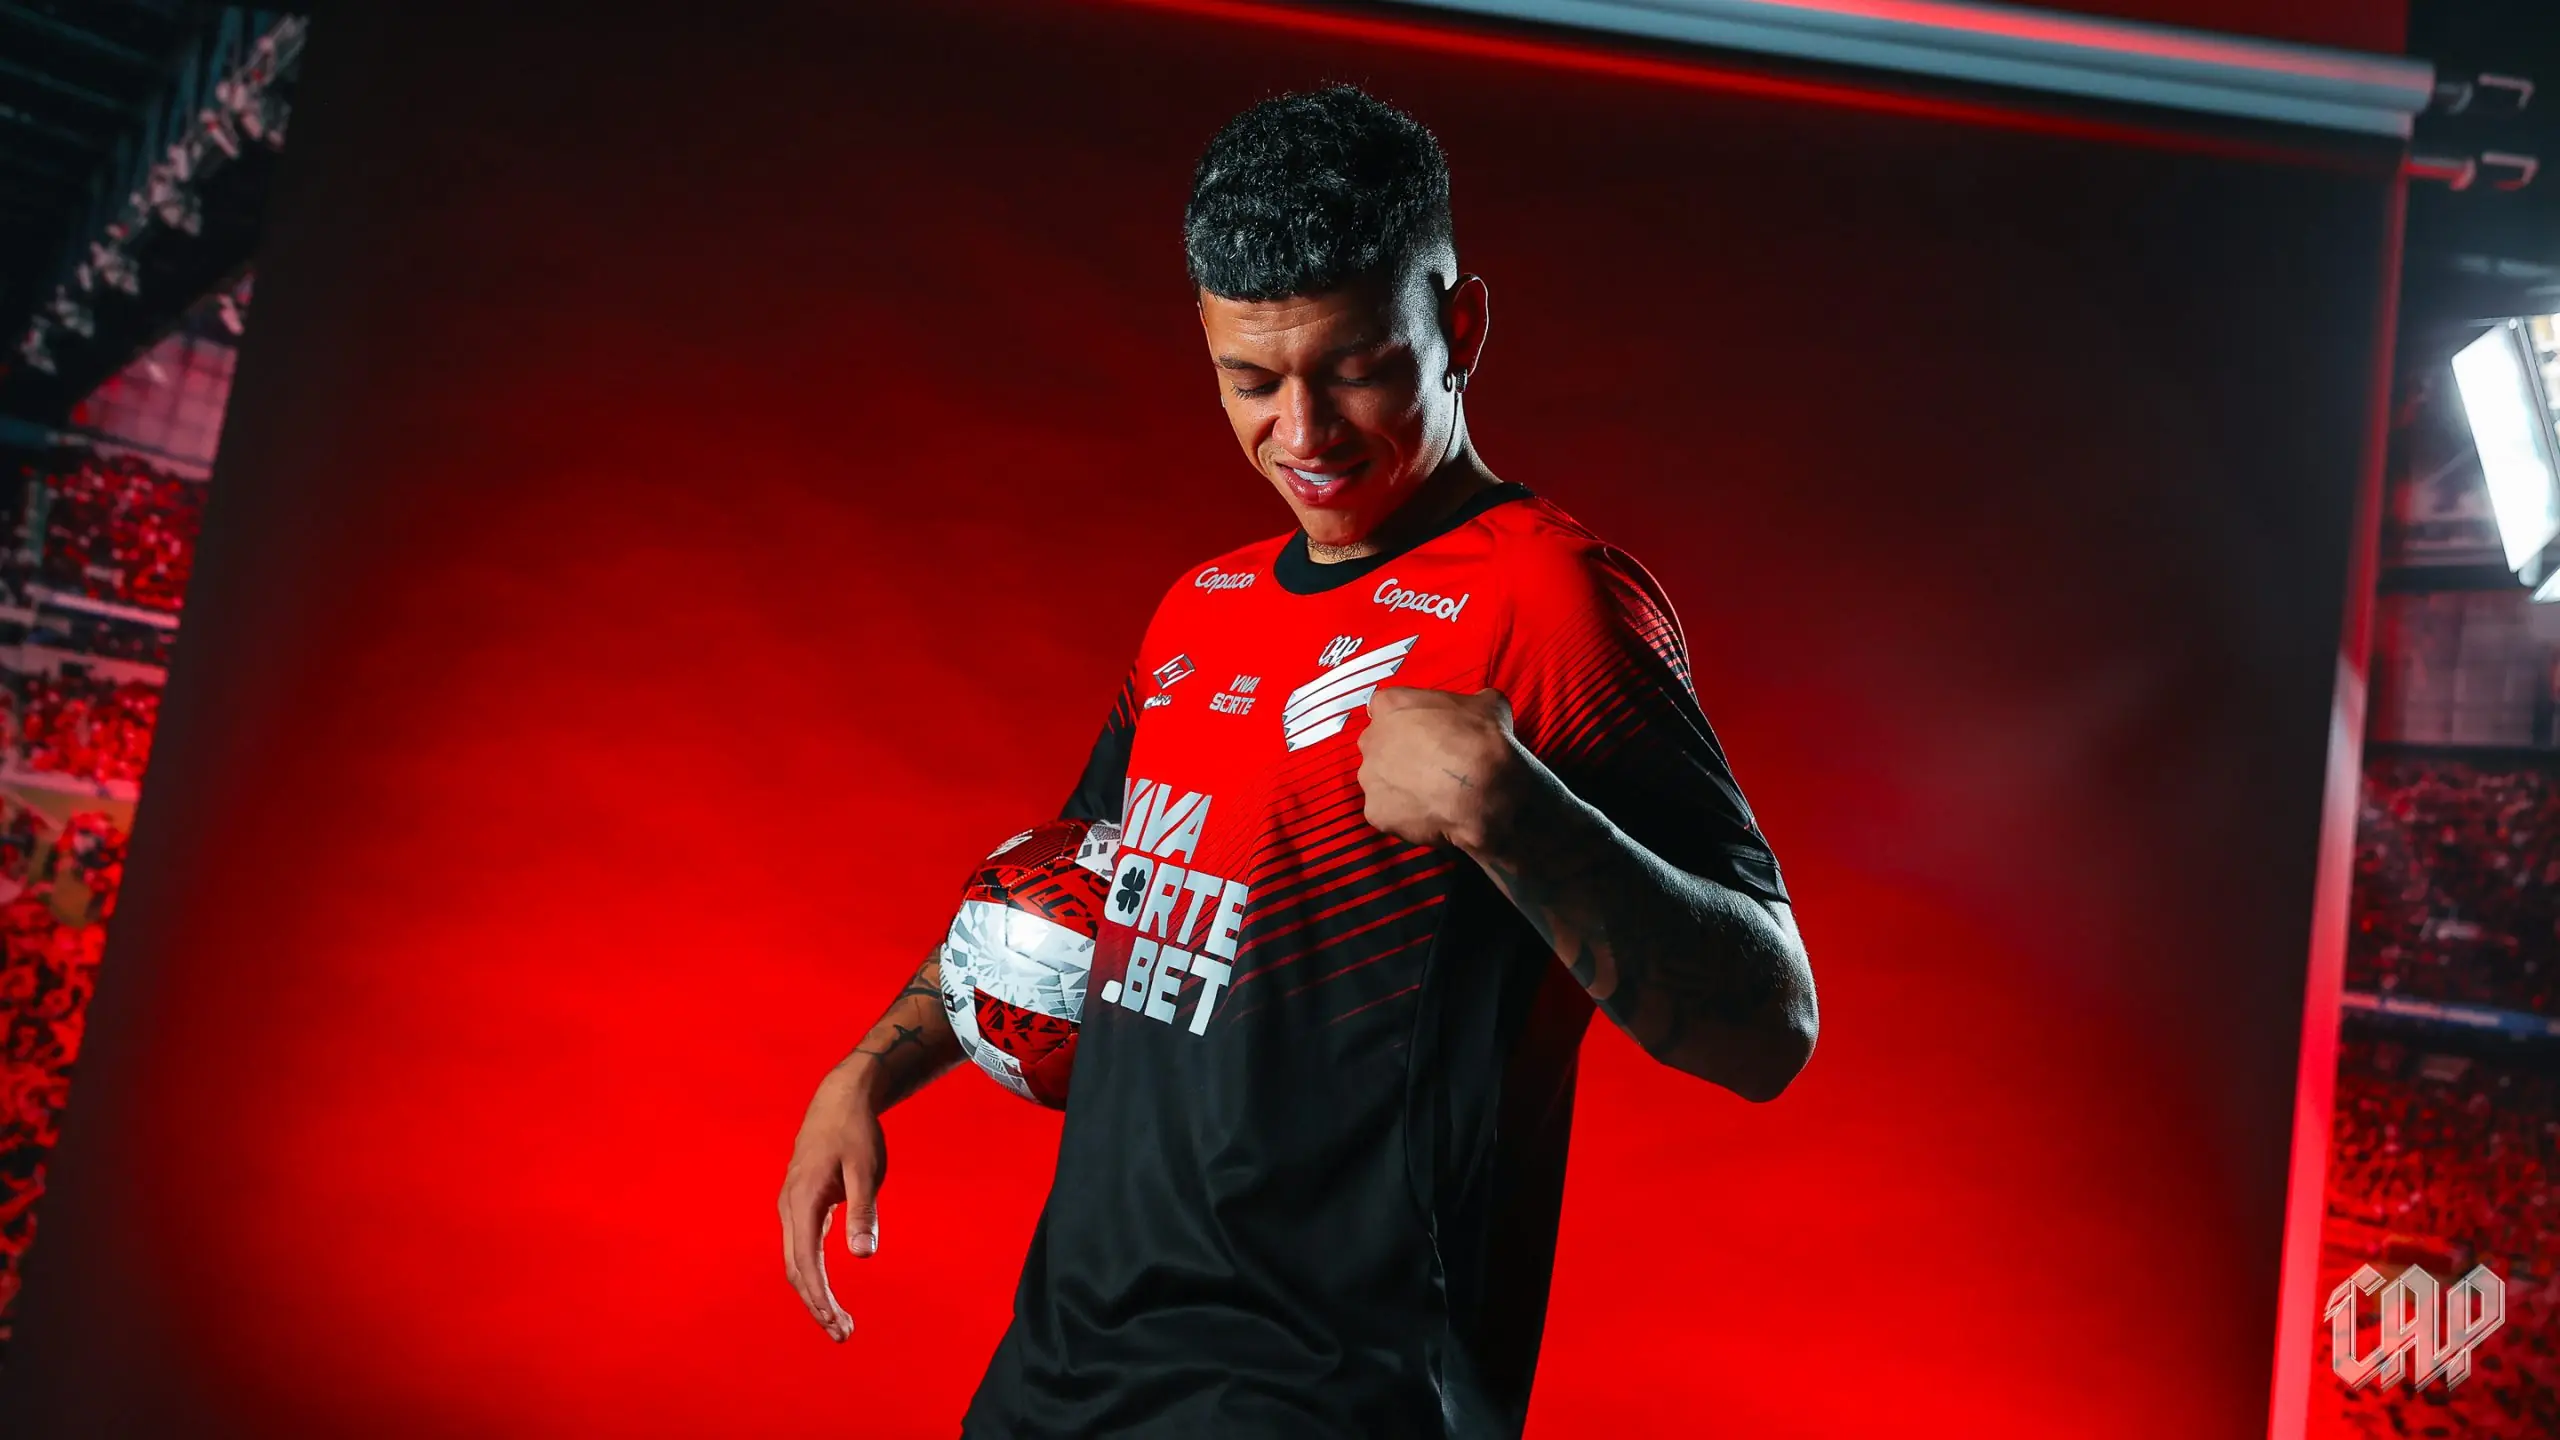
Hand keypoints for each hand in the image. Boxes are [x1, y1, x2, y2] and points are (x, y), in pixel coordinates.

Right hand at [778, 1064, 887, 1342]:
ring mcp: (792, 1206)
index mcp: (802, 1203)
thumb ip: (863, 1212)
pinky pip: (802, 1246)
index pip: (806, 1264)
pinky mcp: (801, 1203)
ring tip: (839, 1320)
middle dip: (818, 1305)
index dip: (820, 1299)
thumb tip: (863, 1257)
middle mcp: (789, 1208)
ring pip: (797, 1260)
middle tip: (843, 1334)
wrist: (841, 1099)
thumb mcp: (866, 1170)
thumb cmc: (855, 1132)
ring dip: (815, 1292)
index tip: (838, 1324)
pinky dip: (813, 1272)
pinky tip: (828, 1288)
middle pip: (797, 1270)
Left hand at [1356, 685, 1522, 852]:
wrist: (1482, 788)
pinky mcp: (1376, 812)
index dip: (1410, 723)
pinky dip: (1406, 816)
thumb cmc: (1481, 740)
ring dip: (1402, 787)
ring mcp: (1370, 778)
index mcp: (1390, 705)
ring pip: (1382, 782)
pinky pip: (1388, 813)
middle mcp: (1371, 739)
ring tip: (1433, 795)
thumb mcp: (1488, 704)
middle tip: (1431, 766)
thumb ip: (1470, 704)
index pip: (1390, 709)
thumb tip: (1480, 707)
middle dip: (1401, 756)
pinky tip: (1430, 815)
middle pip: (1381, 747)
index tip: (1428, 734)